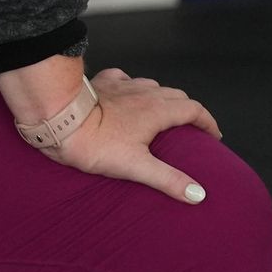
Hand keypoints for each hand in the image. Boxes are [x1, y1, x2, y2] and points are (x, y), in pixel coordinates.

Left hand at [47, 67, 223, 204]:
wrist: (59, 119)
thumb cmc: (95, 143)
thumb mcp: (136, 166)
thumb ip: (169, 180)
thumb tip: (197, 194)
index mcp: (157, 110)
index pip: (193, 109)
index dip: (207, 122)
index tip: (213, 136)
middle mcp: (143, 92)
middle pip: (176, 95)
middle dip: (188, 110)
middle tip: (191, 129)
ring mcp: (121, 85)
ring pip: (151, 85)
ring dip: (162, 97)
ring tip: (162, 114)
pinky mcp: (101, 82)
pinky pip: (123, 78)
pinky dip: (132, 85)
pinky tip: (127, 92)